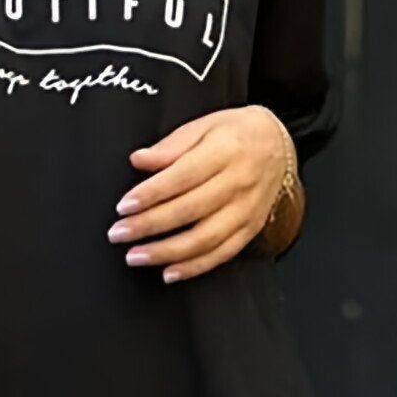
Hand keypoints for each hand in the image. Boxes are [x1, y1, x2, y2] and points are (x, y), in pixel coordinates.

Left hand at [108, 105, 296, 282]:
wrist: (278, 144)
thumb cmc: (235, 133)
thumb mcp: (204, 125)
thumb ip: (171, 145)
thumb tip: (139, 160)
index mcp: (225, 151)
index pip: (182, 177)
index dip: (150, 194)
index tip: (123, 207)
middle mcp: (239, 182)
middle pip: (190, 210)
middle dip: (149, 226)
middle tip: (119, 234)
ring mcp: (247, 209)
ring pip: (205, 238)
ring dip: (167, 252)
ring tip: (136, 256)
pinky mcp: (251, 228)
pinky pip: (222, 254)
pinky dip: (194, 267)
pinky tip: (169, 272)